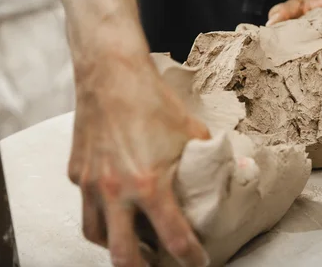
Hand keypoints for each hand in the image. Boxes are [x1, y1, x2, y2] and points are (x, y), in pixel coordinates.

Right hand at [68, 54, 210, 266]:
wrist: (111, 74)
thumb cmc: (153, 102)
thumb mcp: (192, 131)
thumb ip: (215, 158)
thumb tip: (244, 170)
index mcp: (150, 184)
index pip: (173, 238)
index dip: (190, 257)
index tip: (198, 262)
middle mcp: (117, 191)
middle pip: (123, 256)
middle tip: (159, 266)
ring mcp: (92, 184)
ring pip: (97, 236)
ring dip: (116, 246)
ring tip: (134, 244)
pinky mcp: (77, 173)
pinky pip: (86, 207)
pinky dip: (101, 217)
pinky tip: (116, 210)